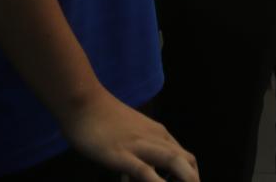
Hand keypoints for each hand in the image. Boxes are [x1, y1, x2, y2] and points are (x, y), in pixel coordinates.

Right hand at [59, 90, 198, 181]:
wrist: (82, 101)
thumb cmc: (101, 119)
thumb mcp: (127, 136)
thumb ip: (136, 153)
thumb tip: (131, 175)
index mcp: (159, 133)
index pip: (186, 157)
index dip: (190, 174)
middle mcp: (155, 137)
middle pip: (187, 160)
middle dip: (193, 179)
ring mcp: (139, 145)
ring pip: (174, 162)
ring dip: (186, 179)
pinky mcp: (121, 154)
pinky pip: (144, 170)